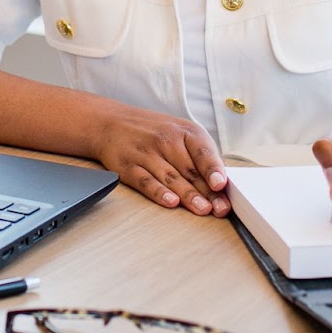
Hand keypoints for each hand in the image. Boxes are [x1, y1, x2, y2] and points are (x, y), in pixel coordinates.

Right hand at [93, 104, 229, 216]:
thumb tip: (220, 186)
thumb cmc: (153, 131)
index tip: (220, 184)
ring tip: (202, 209)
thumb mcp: (181, 133)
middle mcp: (166, 140)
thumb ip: (199, 156)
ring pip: (171, 178)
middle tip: (219, 209)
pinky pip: (146, 182)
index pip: (202, 152)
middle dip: (207, 192)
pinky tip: (170, 202)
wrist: (111, 122)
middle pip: (190, 170)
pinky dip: (159, 193)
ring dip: (188, 195)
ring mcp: (147, 154)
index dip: (213, 169)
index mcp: (185, 131)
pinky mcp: (129, 167)